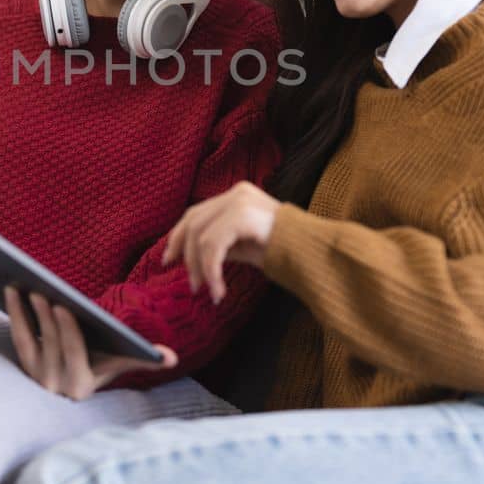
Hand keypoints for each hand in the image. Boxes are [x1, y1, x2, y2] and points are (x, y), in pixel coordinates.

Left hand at [4, 286, 175, 400]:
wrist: (75, 386)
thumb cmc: (104, 366)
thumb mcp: (123, 364)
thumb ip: (146, 359)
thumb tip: (171, 357)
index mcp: (82, 385)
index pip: (73, 355)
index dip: (67, 330)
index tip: (62, 305)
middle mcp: (56, 386)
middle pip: (49, 345)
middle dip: (44, 317)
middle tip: (40, 289)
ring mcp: (37, 377)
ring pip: (29, 342)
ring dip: (24, 313)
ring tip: (21, 285)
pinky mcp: (24, 367)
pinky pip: (18, 338)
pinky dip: (15, 314)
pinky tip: (12, 291)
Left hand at [162, 180, 279, 302]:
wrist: (314, 254)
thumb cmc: (284, 252)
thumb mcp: (244, 246)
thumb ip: (220, 244)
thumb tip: (190, 258)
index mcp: (236, 195)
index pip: (196, 213)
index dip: (178, 237)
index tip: (169, 260)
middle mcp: (236, 192)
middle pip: (193, 222)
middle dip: (186, 255)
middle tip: (191, 284)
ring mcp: (240, 200)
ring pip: (201, 235)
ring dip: (200, 268)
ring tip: (208, 291)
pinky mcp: (243, 214)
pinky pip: (214, 245)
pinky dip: (211, 270)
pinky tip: (219, 290)